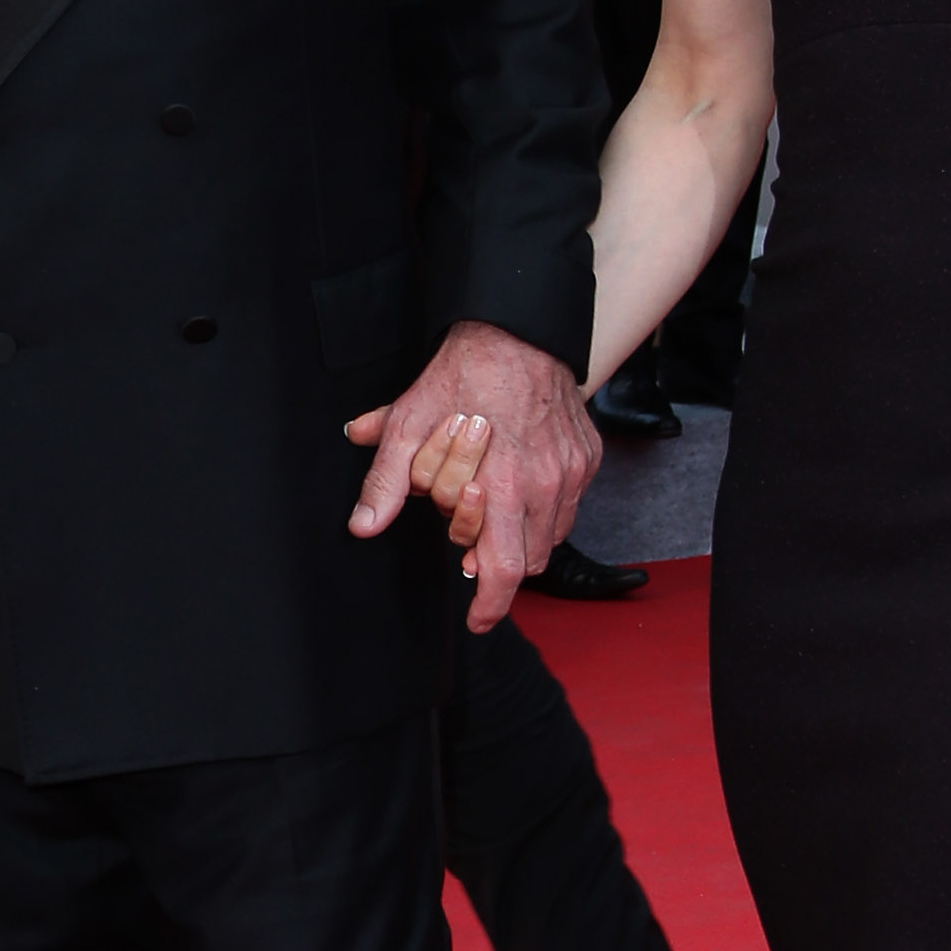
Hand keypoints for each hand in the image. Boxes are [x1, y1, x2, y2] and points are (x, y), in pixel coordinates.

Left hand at [346, 318, 598, 629]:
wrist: (516, 331)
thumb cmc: (463, 375)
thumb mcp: (410, 425)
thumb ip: (387, 481)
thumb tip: (364, 526)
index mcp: (503, 485)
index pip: (505, 571)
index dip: (490, 605)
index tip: (477, 620)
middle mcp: (545, 485)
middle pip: (529, 562)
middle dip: (498, 569)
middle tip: (471, 560)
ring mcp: (571, 473)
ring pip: (549, 538)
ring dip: (519, 539)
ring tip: (488, 512)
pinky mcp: (586, 458)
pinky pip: (567, 507)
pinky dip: (542, 513)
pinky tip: (516, 491)